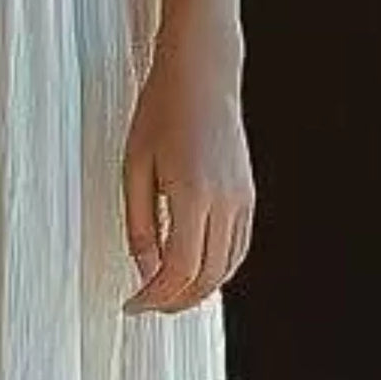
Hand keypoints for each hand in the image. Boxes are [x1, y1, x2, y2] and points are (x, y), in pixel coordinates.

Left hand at [121, 30, 254, 314]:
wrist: (202, 74)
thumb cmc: (161, 111)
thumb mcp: (134, 168)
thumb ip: (138, 225)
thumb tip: (145, 271)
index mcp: (192, 194)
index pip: (178, 270)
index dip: (154, 298)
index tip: (132, 304)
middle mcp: (224, 201)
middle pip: (206, 277)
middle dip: (175, 302)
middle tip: (146, 305)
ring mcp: (242, 199)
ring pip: (228, 268)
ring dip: (197, 289)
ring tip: (166, 293)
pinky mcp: (248, 195)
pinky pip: (238, 247)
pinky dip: (217, 268)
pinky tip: (192, 269)